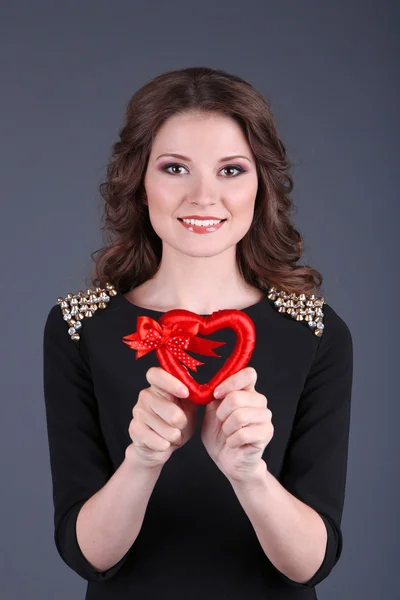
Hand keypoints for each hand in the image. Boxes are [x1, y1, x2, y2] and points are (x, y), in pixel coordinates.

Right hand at [125, 366, 197, 468]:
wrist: (162, 446)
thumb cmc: (177, 423)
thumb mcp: (189, 407)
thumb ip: (193, 395)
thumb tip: (204, 387)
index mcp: (159, 386)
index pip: (155, 374)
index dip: (170, 382)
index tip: (185, 393)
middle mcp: (145, 396)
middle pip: (163, 405)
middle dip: (179, 420)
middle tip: (182, 425)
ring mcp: (138, 412)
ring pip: (161, 426)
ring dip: (173, 435)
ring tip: (173, 435)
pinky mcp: (134, 429)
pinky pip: (154, 439)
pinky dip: (165, 444)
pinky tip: (164, 443)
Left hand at [200, 367, 273, 482]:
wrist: (227, 460)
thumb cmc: (220, 434)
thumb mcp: (211, 412)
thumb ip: (214, 396)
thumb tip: (213, 385)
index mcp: (247, 391)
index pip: (249, 373)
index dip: (231, 382)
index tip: (216, 395)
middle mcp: (259, 401)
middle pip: (237, 397)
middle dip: (221, 413)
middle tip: (221, 422)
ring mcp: (265, 417)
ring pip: (240, 416)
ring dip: (226, 428)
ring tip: (228, 433)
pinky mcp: (266, 434)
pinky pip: (243, 434)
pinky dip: (231, 441)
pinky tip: (233, 443)